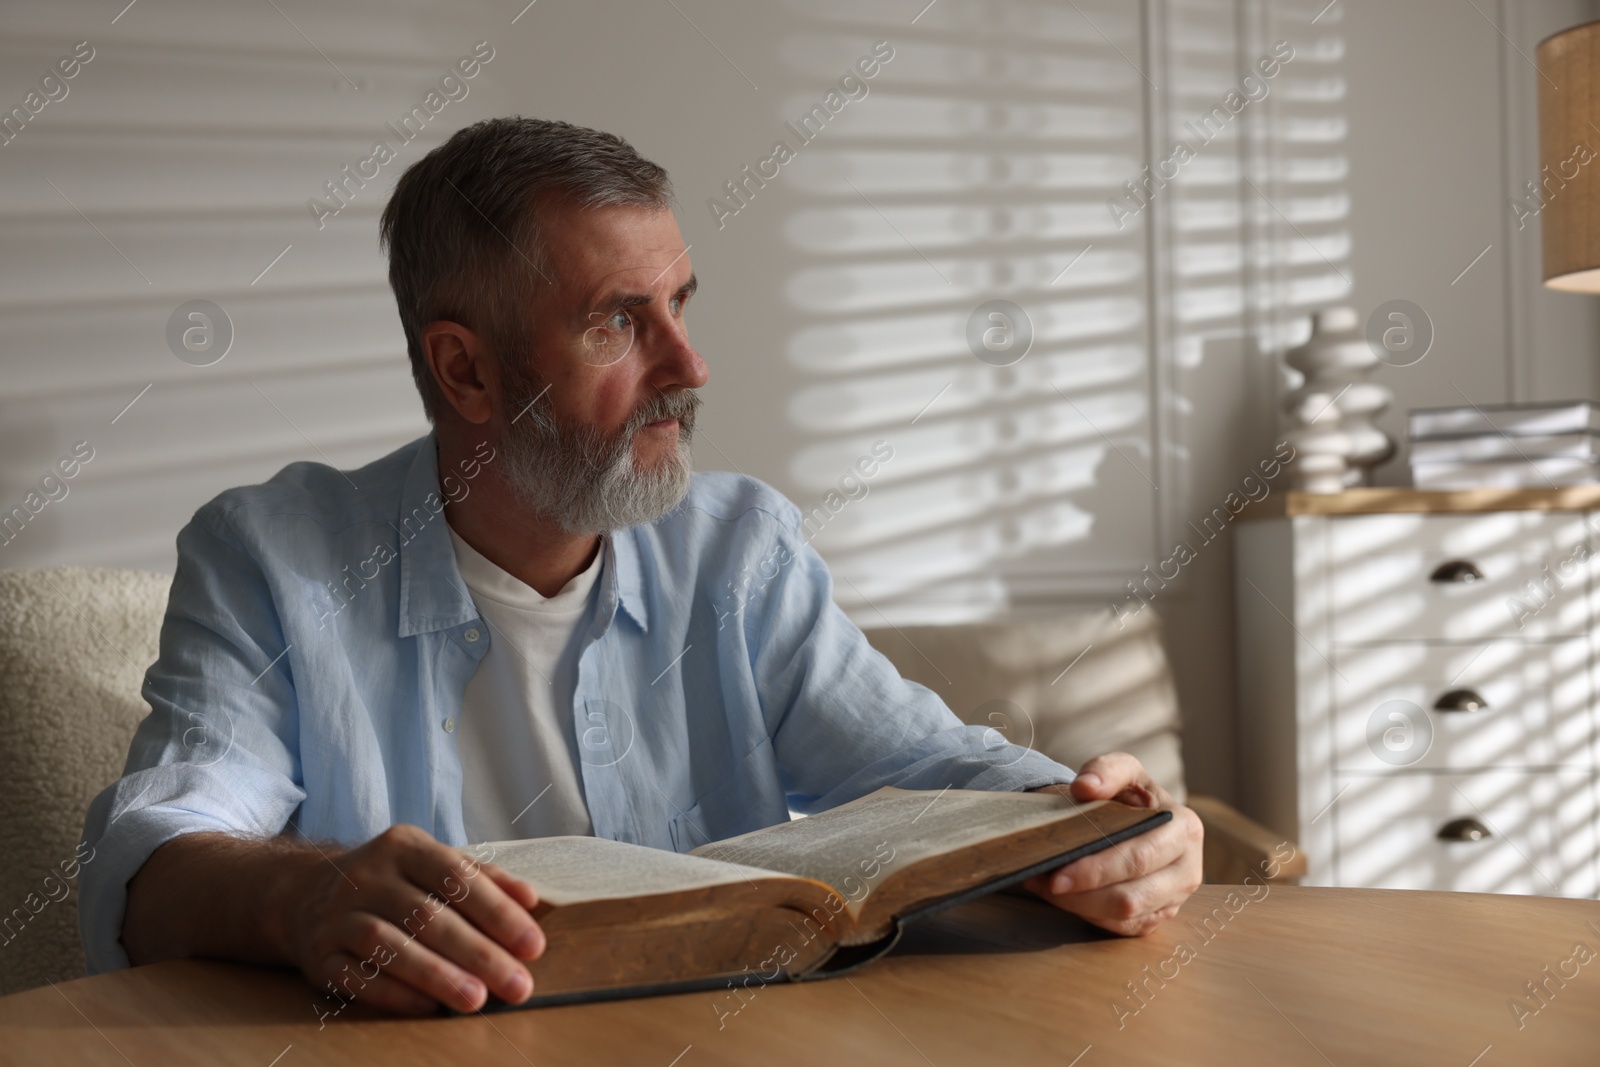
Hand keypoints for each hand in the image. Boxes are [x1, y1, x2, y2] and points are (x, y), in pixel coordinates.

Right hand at [283, 824, 544, 1013]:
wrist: (307, 894)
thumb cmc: (393, 882)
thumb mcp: (433, 865)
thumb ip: (483, 879)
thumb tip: (531, 899)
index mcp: (404, 847)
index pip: (456, 876)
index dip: (497, 912)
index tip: (533, 945)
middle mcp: (367, 876)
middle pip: (428, 916)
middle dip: (479, 954)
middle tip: (517, 985)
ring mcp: (337, 915)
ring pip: (388, 945)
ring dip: (437, 975)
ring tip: (477, 1000)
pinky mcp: (318, 954)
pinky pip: (355, 977)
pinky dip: (393, 992)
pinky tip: (427, 1006)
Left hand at [1022, 752, 1202, 935]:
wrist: (1135, 819)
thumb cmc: (1129, 795)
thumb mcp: (1123, 771)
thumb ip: (1106, 770)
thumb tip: (1086, 787)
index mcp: (1184, 830)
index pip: (1138, 859)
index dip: (1096, 869)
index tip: (1058, 870)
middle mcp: (1188, 870)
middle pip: (1130, 896)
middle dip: (1082, 893)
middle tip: (1043, 882)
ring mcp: (1174, 899)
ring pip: (1124, 916)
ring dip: (1079, 905)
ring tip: (1045, 886)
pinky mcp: (1157, 917)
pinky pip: (1121, 928)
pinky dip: (1087, 914)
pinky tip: (1061, 897)